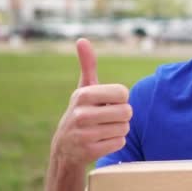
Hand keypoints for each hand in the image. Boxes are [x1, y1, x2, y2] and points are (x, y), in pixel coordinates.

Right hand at [50, 38, 131, 166]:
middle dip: (122, 115)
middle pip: (127, 112)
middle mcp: (81, 114)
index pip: (123, 93)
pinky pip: (120, 142)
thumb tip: (82, 39)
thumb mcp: (83, 89)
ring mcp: (84, 134)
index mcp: (83, 95)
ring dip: (119, 129)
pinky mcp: (89, 152)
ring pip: (124, 128)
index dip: (121, 99)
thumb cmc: (82, 112)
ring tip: (103, 129)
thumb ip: (87, 65)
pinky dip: (115, 142)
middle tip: (107, 118)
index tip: (108, 102)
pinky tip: (101, 141)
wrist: (65, 148)